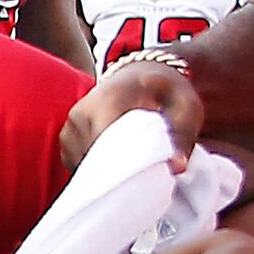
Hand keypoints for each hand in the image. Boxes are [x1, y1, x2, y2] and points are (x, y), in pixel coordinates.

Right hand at [60, 59, 203, 172]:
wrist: (141, 75)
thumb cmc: (166, 91)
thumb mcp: (186, 106)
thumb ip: (183, 135)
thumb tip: (175, 167)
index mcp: (108, 100)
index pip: (105, 143)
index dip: (123, 166)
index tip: (145, 177)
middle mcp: (81, 113)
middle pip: (93, 159)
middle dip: (117, 173)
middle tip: (144, 177)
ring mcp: (70, 127)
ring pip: (84, 165)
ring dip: (106, 174)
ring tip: (131, 168)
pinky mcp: (67, 139)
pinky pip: (78, 165)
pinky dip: (96, 171)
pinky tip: (116, 164)